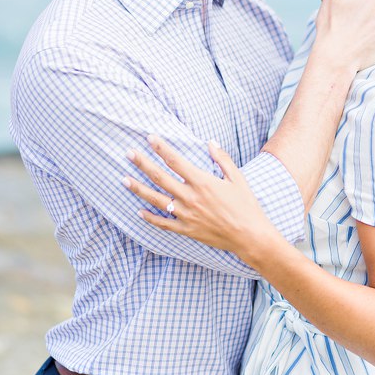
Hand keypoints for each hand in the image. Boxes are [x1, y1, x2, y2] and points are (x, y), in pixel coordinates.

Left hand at [123, 137, 278, 262]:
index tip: (150, 138)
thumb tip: (210, 142)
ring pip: (156, 199)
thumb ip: (222, 159)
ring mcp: (186, 215)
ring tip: (124, 179)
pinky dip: (150, 218)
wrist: (250, 236)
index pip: (175, 161)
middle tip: (129, 153)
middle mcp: (190, 197)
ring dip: (138, 188)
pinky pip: (164, 224)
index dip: (161, 148)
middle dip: (142, 163)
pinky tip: (139, 211)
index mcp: (202, 182)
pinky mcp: (187, 230)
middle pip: (160, 177)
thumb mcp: (237, 178)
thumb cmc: (246, 206)